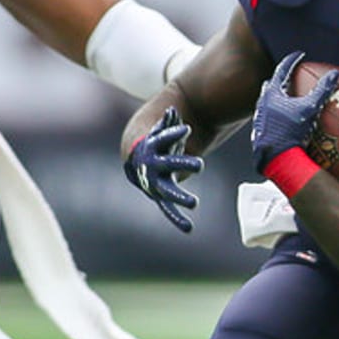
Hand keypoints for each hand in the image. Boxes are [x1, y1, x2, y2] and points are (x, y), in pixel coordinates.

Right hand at [123, 107, 202, 232]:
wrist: (138, 161)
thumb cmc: (157, 143)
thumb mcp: (161, 130)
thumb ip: (168, 122)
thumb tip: (173, 110)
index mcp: (153, 148)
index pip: (163, 138)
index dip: (175, 133)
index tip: (187, 129)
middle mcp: (153, 166)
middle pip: (167, 164)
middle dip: (182, 164)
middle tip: (199, 164)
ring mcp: (156, 182)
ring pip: (167, 190)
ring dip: (180, 196)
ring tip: (194, 202)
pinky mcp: (161, 195)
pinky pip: (168, 209)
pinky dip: (177, 219)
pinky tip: (188, 228)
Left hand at [250, 51, 337, 174]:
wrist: (276, 159)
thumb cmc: (291, 132)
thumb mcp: (310, 109)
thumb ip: (322, 91)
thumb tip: (335, 74)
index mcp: (271, 94)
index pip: (281, 70)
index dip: (292, 61)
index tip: (299, 55)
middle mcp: (262, 104)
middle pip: (271, 85)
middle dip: (281, 79)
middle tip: (291, 77)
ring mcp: (259, 118)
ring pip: (268, 102)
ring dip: (278, 97)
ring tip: (289, 98)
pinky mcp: (260, 132)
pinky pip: (268, 116)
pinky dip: (276, 113)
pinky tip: (284, 120)